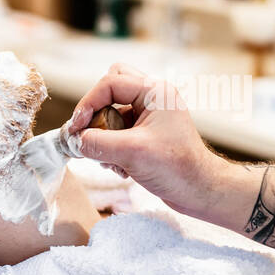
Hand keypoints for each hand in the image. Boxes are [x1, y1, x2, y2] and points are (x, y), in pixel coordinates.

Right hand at [70, 64, 226, 216]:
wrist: (200, 191)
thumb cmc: (177, 168)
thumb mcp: (131, 153)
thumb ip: (97, 143)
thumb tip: (73, 140)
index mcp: (154, 92)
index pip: (109, 83)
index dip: (87, 104)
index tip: (76, 129)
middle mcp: (152, 98)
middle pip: (110, 90)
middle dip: (96, 114)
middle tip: (93, 135)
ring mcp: (149, 116)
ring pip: (111, 113)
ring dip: (103, 136)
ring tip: (111, 160)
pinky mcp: (146, 134)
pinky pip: (117, 131)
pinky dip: (112, 149)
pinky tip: (121, 168)